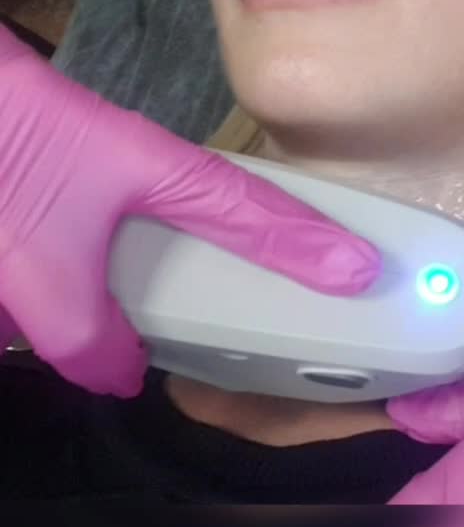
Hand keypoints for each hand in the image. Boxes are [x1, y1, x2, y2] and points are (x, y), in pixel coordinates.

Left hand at [0, 25, 379, 396]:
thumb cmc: (5, 152)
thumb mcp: (39, 260)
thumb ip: (87, 333)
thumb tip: (123, 374)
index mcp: (166, 170)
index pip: (260, 215)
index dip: (314, 246)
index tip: (364, 270)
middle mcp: (160, 174)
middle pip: (243, 220)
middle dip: (292, 251)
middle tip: (334, 288)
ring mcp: (130, 181)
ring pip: (192, 232)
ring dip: (225, 264)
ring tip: (237, 308)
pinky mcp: (95, 194)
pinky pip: (144, 242)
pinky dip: (157, 273)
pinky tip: (133, 304)